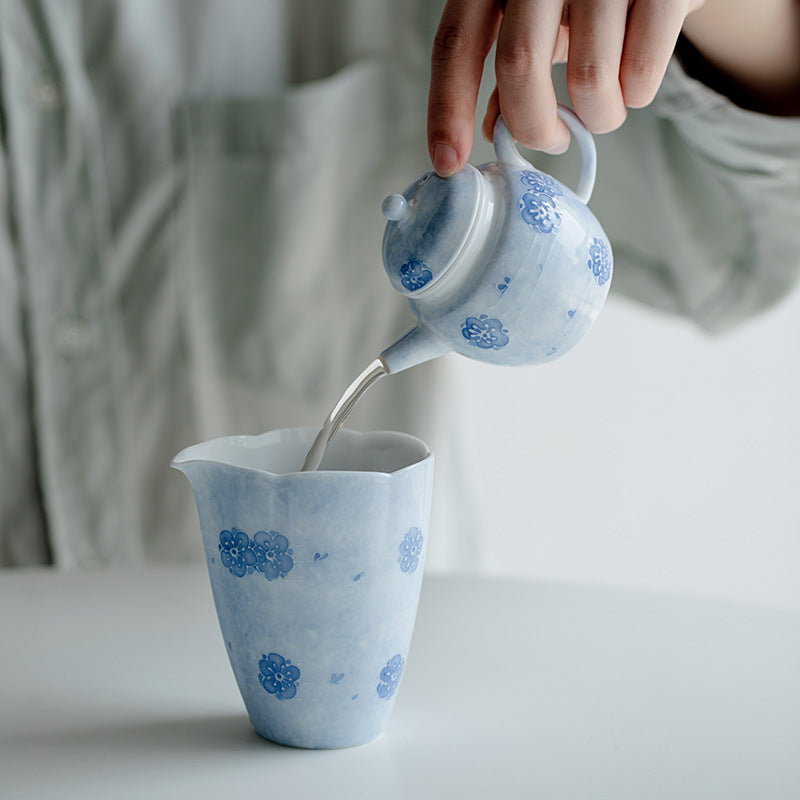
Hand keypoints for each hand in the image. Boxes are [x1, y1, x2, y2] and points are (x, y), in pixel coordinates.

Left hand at [427, 0, 704, 175]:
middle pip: (519, 66)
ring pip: (590, 79)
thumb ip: (514, 65)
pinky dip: (637, 95)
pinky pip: (643, 71)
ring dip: (598, 116)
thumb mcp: (538, 18)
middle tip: (552, 142)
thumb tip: (495, 131)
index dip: (448, 109)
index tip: (449, 163)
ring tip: (605, 106)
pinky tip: (636, 82)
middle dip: (534, 127)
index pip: (456, 43)